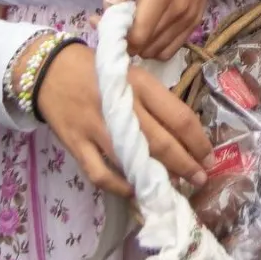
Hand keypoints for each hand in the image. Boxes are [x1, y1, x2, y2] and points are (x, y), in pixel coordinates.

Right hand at [33, 41, 211, 196]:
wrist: (51, 70)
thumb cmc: (99, 69)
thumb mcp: (131, 73)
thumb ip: (152, 99)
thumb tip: (179, 131)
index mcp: (140, 84)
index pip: (177, 115)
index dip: (197, 139)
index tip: (209, 155)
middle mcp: (122, 106)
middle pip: (161, 142)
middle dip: (185, 164)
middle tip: (200, 178)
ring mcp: (97, 127)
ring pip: (133, 159)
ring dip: (157, 178)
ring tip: (173, 189)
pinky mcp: (76, 144)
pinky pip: (101, 173)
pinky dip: (119, 186)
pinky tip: (133, 190)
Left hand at [103, 0, 213, 60]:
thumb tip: (109, 4)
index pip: (137, 36)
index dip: (115, 36)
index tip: (100, 21)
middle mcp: (178, 10)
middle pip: (144, 46)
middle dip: (122, 40)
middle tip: (111, 21)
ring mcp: (189, 18)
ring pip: (156, 51)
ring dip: (138, 45)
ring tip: (128, 24)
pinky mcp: (195, 20)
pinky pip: (171, 48)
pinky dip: (154, 46)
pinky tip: (146, 28)